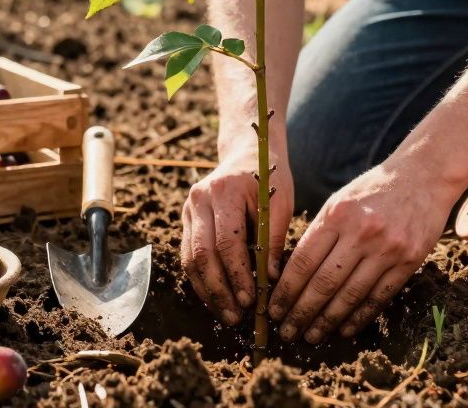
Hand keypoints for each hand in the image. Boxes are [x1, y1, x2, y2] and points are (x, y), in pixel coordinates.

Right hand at [181, 142, 293, 325]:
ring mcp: (189, 208)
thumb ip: (274, 240)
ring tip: (226, 314)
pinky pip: (188, 255)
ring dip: (207, 291)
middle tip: (235, 316)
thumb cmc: (269, 179)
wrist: (247, 152)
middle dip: (219, 290)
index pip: (226, 242)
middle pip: (202, 254)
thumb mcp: (280, 204)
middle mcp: (200, 199)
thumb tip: (271, 281)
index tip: (250, 299)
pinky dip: (201, 280)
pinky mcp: (186, 218)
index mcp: (225, 191)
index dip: (237, 275)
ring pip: (190, 259)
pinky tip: (216, 298)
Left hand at [268, 157, 455, 343]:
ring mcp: (388, 248)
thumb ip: (319, 234)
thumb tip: (291, 274)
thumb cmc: (373, 191)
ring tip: (311, 336)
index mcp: (337, 215)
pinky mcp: (409, 261)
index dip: (286, 290)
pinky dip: (360, 317)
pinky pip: (379, 297)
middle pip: (324, 283)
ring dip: (327, 321)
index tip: (273, 309)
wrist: (423, 176)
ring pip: (350, 295)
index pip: (303, 261)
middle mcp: (362, 233)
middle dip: (301, 312)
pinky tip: (344, 329)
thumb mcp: (339, 202)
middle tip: (286, 331)